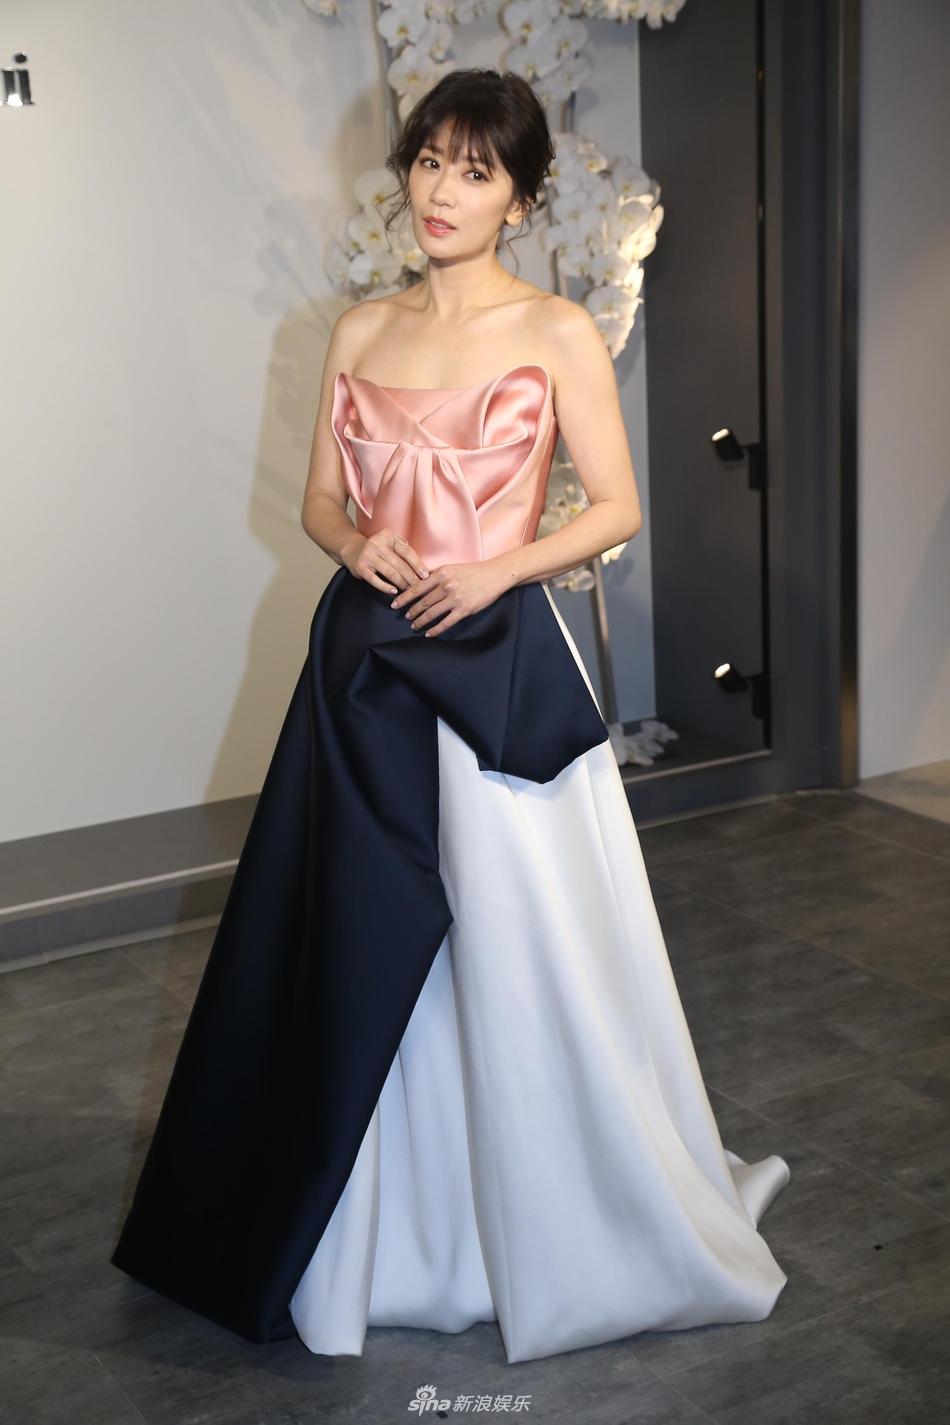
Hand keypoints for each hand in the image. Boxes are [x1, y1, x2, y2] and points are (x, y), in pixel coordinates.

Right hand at [341, 527, 428, 593]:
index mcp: (388, 536)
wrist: (350, 548)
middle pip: (399, 564)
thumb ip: (402, 553)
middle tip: (419, 587)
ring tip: (408, 591)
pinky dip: (386, 587)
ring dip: (401, 583)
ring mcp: (368, 555)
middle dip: (411, 578)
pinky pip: (375, 580)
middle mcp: (377, 544)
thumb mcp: (388, 544)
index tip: (425, 575)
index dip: (417, 564)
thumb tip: (421, 570)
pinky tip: (394, 591)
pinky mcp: (361, 567)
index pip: (406, 551)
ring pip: (390, 573)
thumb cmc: (376, 549)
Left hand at [391, 560, 514, 636]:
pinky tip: (429, 634)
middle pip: (423, 602)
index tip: (395, 604)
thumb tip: (419, 578)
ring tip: (414, 626)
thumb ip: (435, 573)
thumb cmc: (474, 571)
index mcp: (441, 574)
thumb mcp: (452, 567)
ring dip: (421, 621)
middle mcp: (446, 586)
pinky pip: (446, 622)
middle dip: (411, 611)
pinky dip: (436, 630)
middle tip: (405, 617)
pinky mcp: (464, 610)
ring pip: (432, 613)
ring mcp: (455, 599)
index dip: (404, 597)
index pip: (417, 587)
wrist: (495, 575)